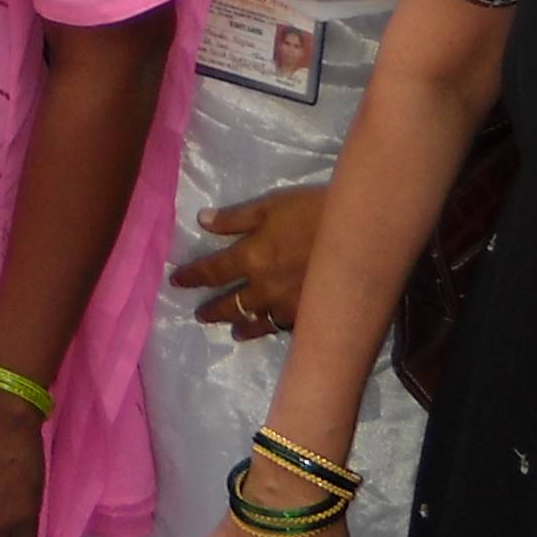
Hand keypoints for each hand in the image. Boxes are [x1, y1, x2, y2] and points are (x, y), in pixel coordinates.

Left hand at [171, 183, 328, 337]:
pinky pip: (284, 328)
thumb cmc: (312, 212)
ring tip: (233, 331)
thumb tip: (201, 221)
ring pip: (257, 321)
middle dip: (213, 309)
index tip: (176, 283)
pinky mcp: (311, 316)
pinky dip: (272, 330)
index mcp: (250, 258)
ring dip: (241, 325)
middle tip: (199, 315)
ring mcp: (288, 306)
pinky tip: (269, 330)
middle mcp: (264, 288)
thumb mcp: (270, 205)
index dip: (192, 277)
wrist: (360, 237)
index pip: (212, 271)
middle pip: (232, 303)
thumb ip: (234, 218)